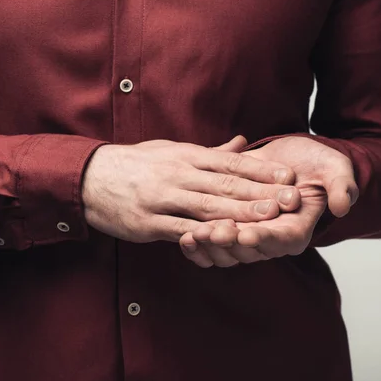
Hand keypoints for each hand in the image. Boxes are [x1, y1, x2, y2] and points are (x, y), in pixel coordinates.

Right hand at [82, 136, 301, 242]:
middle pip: (224, 183)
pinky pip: (179, 229)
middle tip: (290, 198)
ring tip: (269, 217)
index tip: (288, 176)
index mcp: (184, 156)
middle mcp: (176, 174)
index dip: (261, 169)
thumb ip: (209, 152)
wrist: (90, 178)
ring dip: (240, 212)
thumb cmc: (135, 163)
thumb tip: (243, 142)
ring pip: (206, 206)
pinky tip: (223, 237)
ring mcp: (161, 198)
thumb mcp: (171, 150)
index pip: (229, 162)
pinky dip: (202, 233)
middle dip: (260, 191)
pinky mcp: (148, 222)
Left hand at [179, 136, 358, 266]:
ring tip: (193, 234)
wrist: (289, 158)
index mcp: (296, 229)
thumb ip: (341, 185)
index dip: (263, 239)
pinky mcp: (228, 229)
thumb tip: (343, 205)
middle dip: (229, 244)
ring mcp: (247, 236)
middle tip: (211, 232)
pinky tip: (183, 237)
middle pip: (249, 252)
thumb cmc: (315, 164)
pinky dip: (198, 247)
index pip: (281, 241)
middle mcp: (270, 239)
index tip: (247, 234)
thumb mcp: (335, 168)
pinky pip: (211, 247)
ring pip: (227, 253)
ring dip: (210, 246)